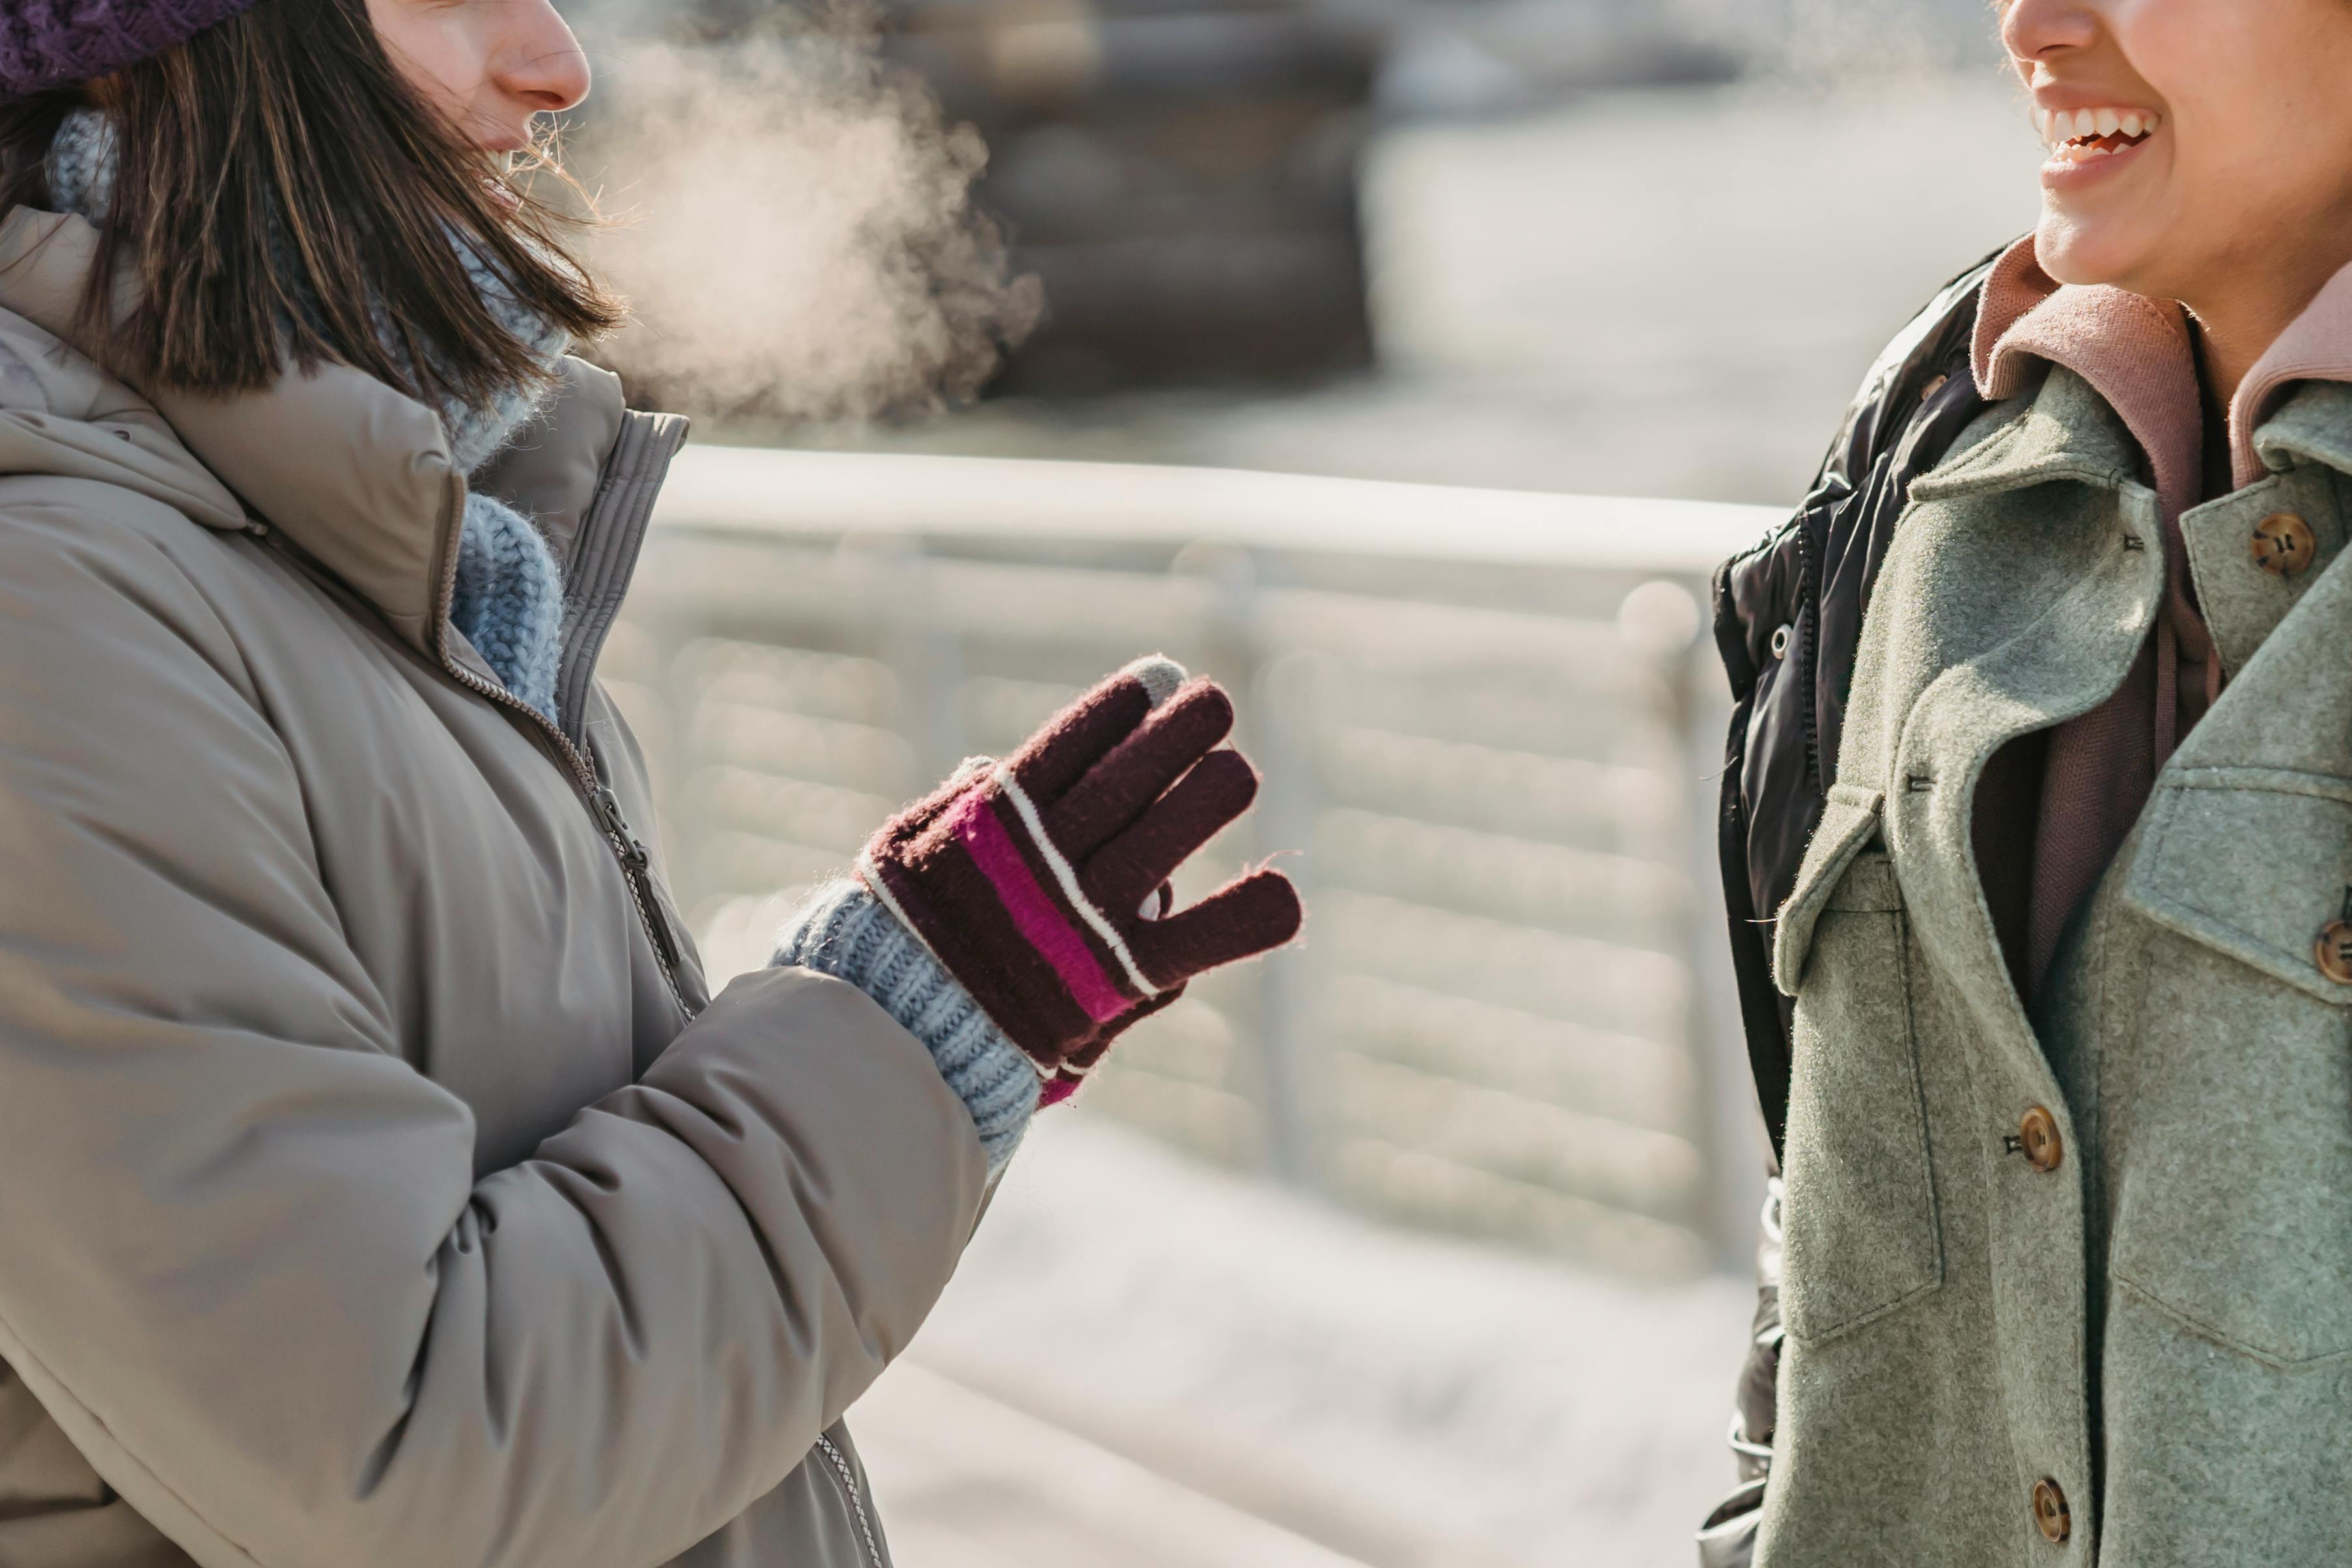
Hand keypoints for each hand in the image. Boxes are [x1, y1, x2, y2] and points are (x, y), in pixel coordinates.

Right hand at [857, 658, 1301, 1090]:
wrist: (904, 1031)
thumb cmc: (905, 933)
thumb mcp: (910, 852)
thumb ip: (957, 807)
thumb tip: (992, 768)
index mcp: (996, 819)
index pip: (1071, 744)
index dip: (1119, 708)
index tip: (1157, 679)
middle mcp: (1047, 858)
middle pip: (1129, 779)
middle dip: (1178, 731)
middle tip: (1212, 702)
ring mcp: (1085, 915)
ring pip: (1167, 837)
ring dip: (1208, 793)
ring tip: (1235, 771)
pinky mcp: (1117, 976)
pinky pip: (1195, 940)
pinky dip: (1243, 918)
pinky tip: (1282, 899)